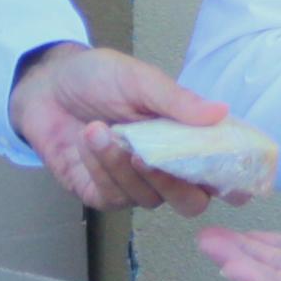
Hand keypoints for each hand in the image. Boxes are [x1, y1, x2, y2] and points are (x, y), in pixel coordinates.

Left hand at [8, 42, 219, 213]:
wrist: (46, 85)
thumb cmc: (98, 78)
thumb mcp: (139, 79)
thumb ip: (177, 101)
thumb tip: (220, 112)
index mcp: (186, 141)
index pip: (221, 175)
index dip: (233, 185)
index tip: (234, 184)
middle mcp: (166, 169)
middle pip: (191, 203)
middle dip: (173, 184)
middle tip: (146, 155)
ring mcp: (134, 185)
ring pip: (148, 199)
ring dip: (122, 165)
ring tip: (100, 128)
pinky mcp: (101, 193)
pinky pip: (112, 196)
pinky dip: (100, 167)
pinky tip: (88, 140)